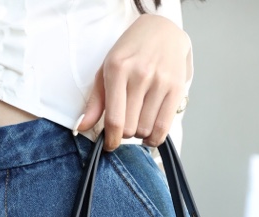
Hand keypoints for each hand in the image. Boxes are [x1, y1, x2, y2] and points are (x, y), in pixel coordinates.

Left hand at [76, 14, 191, 151]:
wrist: (163, 30)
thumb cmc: (131, 52)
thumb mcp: (107, 69)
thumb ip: (95, 101)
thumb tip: (82, 127)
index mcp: (117, 69)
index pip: (114, 120)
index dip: (111, 140)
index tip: (110, 144)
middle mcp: (140, 74)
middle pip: (130, 129)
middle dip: (126, 133)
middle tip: (127, 122)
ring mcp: (160, 81)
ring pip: (146, 130)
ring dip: (140, 133)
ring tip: (139, 120)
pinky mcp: (177, 88)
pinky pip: (163, 128)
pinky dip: (154, 137)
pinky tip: (150, 132)